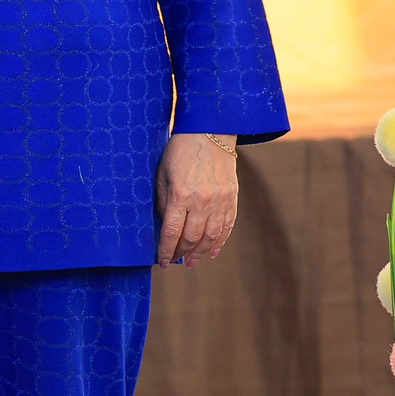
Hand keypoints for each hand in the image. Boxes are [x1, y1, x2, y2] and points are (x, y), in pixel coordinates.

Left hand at [155, 133, 237, 264]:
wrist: (209, 133)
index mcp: (181, 195)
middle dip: (182, 253)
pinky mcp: (232, 197)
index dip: (166, 250)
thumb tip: (165, 228)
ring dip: (200, 252)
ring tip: (192, 262)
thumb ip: (164, 203)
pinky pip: (227, 225)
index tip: (162, 261)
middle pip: (192, 237)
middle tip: (175, 261)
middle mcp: (202, 201)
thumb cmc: (179, 153)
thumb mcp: (162, 176)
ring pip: (211, 236)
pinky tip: (212, 251)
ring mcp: (220, 200)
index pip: (172, 232)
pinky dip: (220, 241)